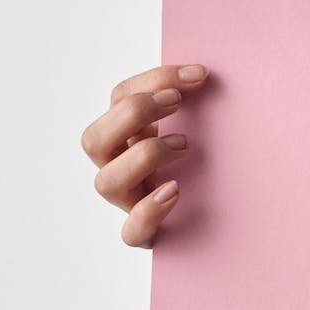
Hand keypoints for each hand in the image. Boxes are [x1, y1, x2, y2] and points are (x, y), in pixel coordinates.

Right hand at [81, 64, 207, 246]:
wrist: (214, 224)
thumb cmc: (204, 169)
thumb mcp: (196, 130)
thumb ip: (192, 105)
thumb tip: (206, 74)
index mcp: (126, 136)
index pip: (119, 98)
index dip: (154, 80)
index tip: (197, 74)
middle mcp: (118, 168)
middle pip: (94, 139)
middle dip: (133, 113)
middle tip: (177, 102)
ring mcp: (128, 203)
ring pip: (106, 182)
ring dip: (144, 156)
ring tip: (184, 145)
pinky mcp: (144, 235)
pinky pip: (131, 231)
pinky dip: (149, 210)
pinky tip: (175, 191)